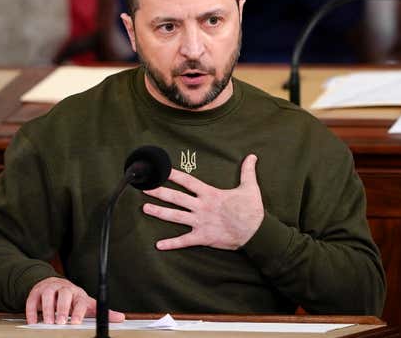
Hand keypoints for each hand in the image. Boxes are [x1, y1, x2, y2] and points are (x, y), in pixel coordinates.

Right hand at [25, 277, 124, 324]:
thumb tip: (120, 318)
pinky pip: (32, 299)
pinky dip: (32, 310)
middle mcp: (64, 288)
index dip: (77, 311)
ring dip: (47, 309)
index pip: (79, 300)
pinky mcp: (36, 292)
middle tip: (61, 322)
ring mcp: (49, 288)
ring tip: (48, 322)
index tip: (75, 322)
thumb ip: (102, 312)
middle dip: (62, 308)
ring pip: (48, 294)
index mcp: (77, 293)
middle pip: (64, 294)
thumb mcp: (87, 304)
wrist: (54, 284)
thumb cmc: (72, 299)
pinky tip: (33, 321)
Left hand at [143, 154, 263, 249]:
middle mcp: (202, 207)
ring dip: (159, 212)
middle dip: (159, 192)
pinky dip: (171, 244)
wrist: (256, 232)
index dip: (174, 175)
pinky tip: (159, 245)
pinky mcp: (203, 237)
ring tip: (145, 208)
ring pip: (175, 217)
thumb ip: (247, 171)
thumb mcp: (250, 187)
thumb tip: (252, 156)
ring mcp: (201, 222)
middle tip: (144, 188)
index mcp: (210, 194)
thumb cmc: (252, 210)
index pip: (188, 181)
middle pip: (176, 198)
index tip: (161, 170)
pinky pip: (184, 241)